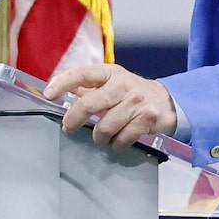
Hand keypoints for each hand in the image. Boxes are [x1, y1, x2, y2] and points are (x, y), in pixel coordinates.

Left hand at [47, 63, 178, 150]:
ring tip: (101, 138)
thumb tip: (61, 90)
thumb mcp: (113, 84)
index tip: (49, 94)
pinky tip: (117, 142)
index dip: (63, 82)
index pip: (82, 74)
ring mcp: (136, 102)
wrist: (169, 102)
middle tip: (68, 129)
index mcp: (111, 73)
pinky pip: (122, 139)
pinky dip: (116, 145)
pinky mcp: (147, 119)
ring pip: (104, 128)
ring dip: (99, 138)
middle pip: (89, 105)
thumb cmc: (133, 93)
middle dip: (73, 121)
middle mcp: (123, 85)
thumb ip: (89, 87)